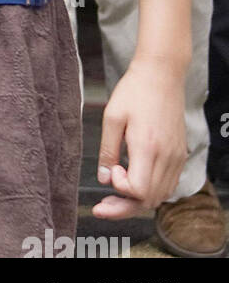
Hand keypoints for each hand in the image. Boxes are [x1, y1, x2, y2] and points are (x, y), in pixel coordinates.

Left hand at [92, 58, 186, 217]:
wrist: (161, 75)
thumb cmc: (134, 91)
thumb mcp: (112, 116)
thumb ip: (108, 150)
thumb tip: (104, 178)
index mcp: (148, 147)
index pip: (139, 190)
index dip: (121, 188)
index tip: (111, 170)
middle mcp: (166, 157)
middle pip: (150, 200)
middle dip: (124, 207)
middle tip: (102, 206)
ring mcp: (176, 157)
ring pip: (161, 196)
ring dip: (137, 201)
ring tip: (115, 194)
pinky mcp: (180, 154)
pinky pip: (168, 184)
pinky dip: (152, 191)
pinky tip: (134, 183)